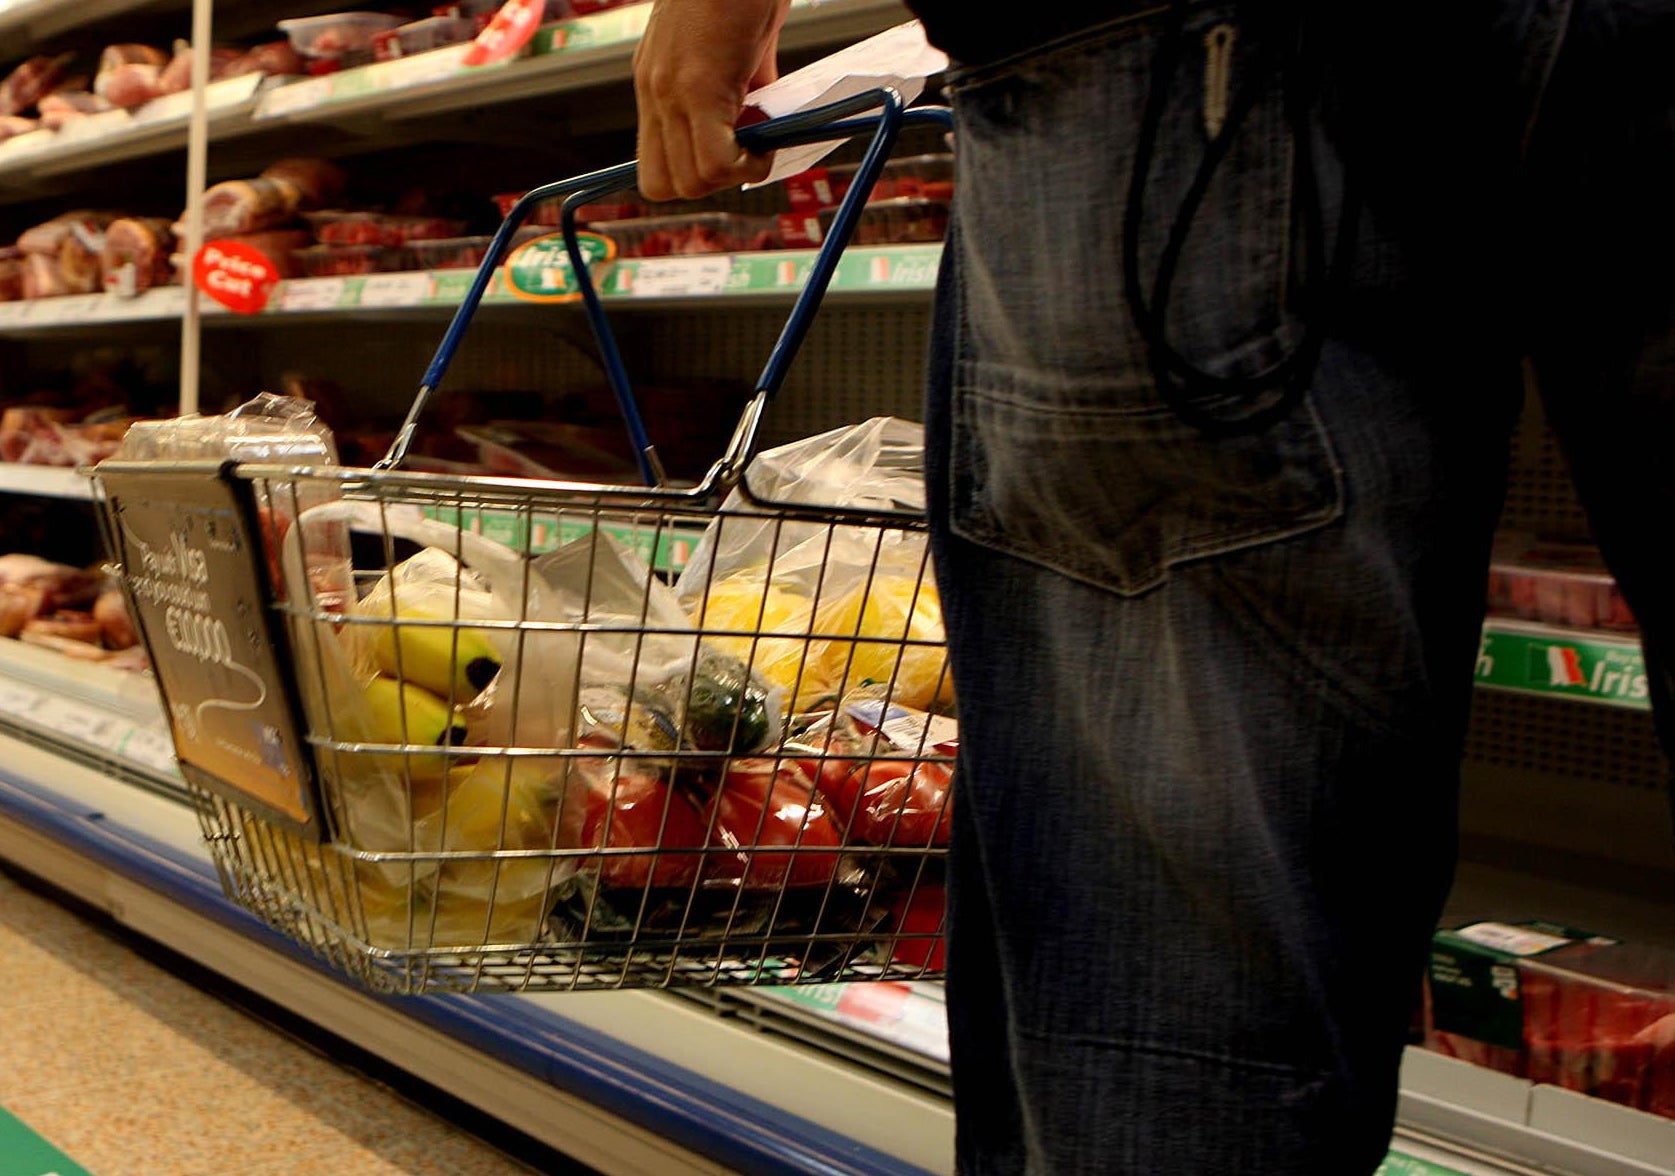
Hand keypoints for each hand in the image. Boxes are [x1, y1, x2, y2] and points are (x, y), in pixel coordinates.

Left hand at [633, 0, 790, 200]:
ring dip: (734, 174)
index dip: (693, 175)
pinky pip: (717, 160)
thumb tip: (760, 126)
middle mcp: (654, 91)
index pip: (653, 164)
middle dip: (711, 183)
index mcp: (656, 82)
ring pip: (691, 181)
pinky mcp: (697, 87)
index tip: (729, 157)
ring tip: (761, 142)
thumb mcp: (735, 49)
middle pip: (663, 185)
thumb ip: (741, 91)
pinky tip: (768, 137)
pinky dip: (748, 164)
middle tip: (746, 155)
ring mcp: (669, 91)